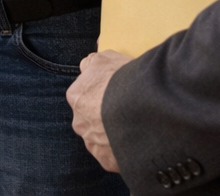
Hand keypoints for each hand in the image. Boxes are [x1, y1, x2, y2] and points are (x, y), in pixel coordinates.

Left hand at [68, 50, 131, 173]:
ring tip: (133, 126)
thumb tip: (86, 68)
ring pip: (101, 139)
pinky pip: (112, 156)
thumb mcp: (105, 59)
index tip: (116, 94)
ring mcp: (92, 143)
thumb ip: (91, 64)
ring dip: (112, 134)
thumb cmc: (124, 79)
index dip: (101, 94)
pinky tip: (135, 140)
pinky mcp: (106, 160)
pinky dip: (121, 151)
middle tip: (125, 111)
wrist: (142, 106)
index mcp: (76, 97)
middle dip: (104, 117)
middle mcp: (79, 122)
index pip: (84, 96)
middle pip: (91, 120)